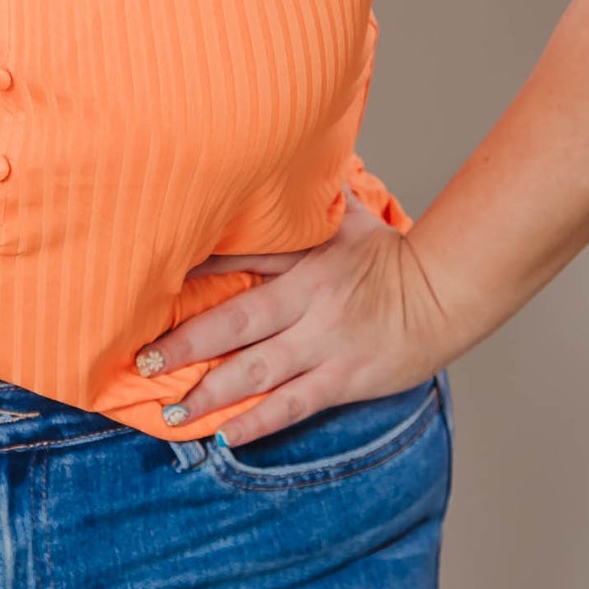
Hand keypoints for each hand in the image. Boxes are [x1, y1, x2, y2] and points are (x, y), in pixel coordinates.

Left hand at [135, 189, 448, 445]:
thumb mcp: (347, 214)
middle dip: (186, 343)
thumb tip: (285, 151)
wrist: (445, 292)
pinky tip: (226, 437)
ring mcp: (325, 343)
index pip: (241, 257)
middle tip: (143, 360)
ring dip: (212, 392)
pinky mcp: (344, 378)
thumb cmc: (389, 252)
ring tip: (172, 411)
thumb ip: (308, 195)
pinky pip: (294, 404)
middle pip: (237, 321)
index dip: (195, 268)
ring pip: (258, 370)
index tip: (150, 280)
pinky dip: (259, 422)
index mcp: (304, 256)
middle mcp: (309, 300)